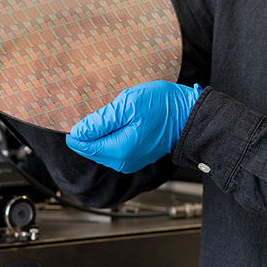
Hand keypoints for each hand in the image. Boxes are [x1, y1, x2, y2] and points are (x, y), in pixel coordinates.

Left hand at [65, 81, 202, 173]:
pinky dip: (113, 135)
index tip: (84, 114)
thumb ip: (100, 121)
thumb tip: (78, 132)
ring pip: (103, 148)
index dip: (79, 130)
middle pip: (92, 148)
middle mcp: (123, 162)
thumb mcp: (127, 105)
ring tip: (116, 113)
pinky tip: (123, 120)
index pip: (84, 145)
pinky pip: (115, 147)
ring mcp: (130, 161)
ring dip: (103, 132)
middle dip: (92, 131)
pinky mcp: (136, 156)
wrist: (188, 113)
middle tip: (104, 109)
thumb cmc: (162, 106)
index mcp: (119, 150)